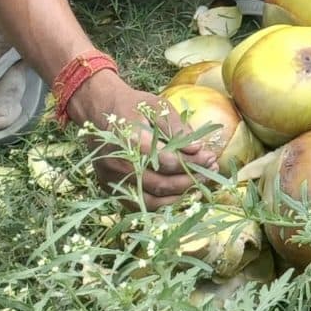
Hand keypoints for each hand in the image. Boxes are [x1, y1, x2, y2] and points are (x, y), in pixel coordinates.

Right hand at [74, 75, 215, 208]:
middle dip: (190, 180)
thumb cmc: (133, 105)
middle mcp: (118, 164)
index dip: (192, 162)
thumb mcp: (157, 106)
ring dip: (179, 197)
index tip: (211, 157)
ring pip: (151, 201)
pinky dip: (161, 204)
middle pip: (160, 184)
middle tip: (211, 171)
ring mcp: (112, 179)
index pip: (166, 161)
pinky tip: (181, 195)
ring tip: (200, 186)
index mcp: (129, 141)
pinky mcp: (110, 188)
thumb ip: (176, 127)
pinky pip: (139, 204)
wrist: (100, 109)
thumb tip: (197, 149)